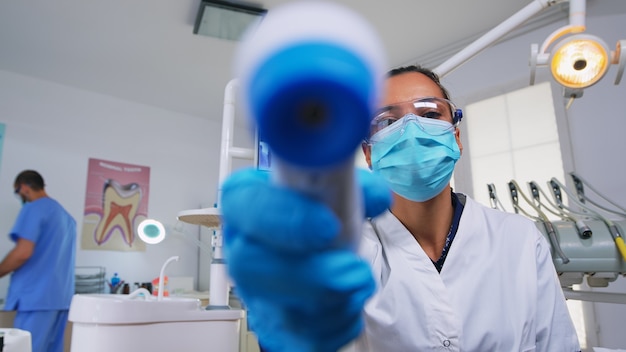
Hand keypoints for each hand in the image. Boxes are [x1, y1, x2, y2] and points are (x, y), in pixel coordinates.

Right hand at [221, 168, 390, 351]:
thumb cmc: (317, 217)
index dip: (284, 218)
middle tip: (355, 270)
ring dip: (335, 303)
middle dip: (312, 274)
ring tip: (361, 283)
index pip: (247, 206)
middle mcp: (243, 249)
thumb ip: (354, 188)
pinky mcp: (277, 328)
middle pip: (252, 267)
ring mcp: (257, 294)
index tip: (328, 226)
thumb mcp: (334, 190)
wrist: (314, 254)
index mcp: (248, 204)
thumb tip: (376, 197)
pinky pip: (303, 340)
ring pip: (280, 311)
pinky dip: (337, 326)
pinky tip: (350, 306)